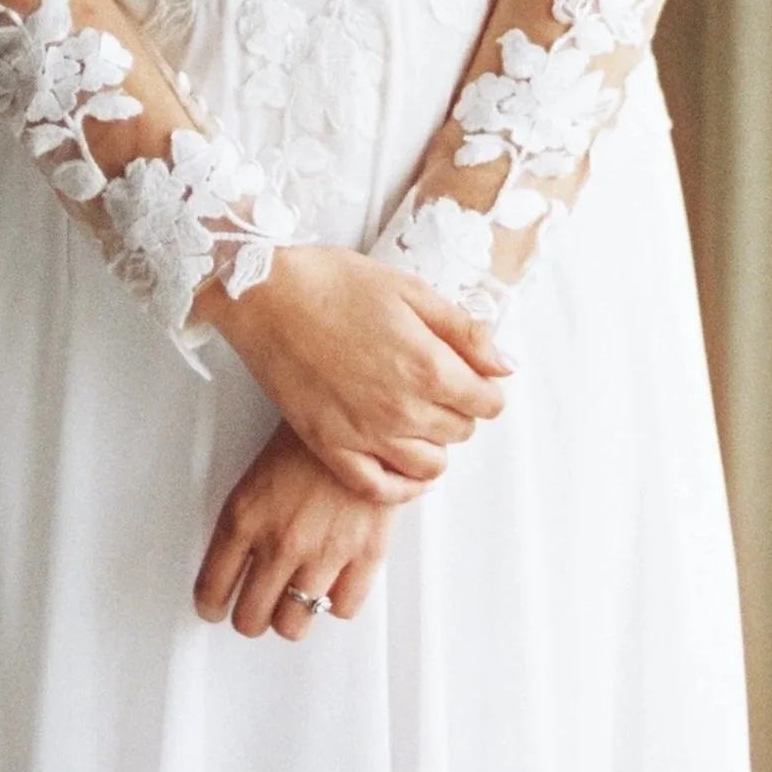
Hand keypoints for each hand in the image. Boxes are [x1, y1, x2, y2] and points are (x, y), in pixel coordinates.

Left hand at [194, 422, 397, 641]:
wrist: (362, 410)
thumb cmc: (310, 433)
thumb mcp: (256, 473)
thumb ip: (245, 521)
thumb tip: (237, 560)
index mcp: (244, 517)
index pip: (212, 588)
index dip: (211, 605)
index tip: (214, 607)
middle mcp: (280, 542)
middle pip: (251, 618)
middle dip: (250, 617)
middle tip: (255, 608)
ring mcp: (323, 552)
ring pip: (294, 624)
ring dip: (291, 616)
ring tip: (293, 603)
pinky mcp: (364, 554)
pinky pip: (342, 608)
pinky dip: (335, 602)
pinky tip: (332, 584)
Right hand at [197, 241, 510, 501]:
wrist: (265, 294)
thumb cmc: (335, 283)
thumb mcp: (411, 290)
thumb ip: (465, 331)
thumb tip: (505, 365)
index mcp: (429, 367)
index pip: (488, 402)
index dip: (485, 386)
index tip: (470, 374)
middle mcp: (402, 410)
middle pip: (461, 432)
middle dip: (459, 409)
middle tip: (435, 383)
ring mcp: (365, 435)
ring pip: (429, 466)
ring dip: (433, 443)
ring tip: (415, 415)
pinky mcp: (330, 448)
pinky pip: (379, 489)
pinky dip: (399, 484)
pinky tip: (401, 464)